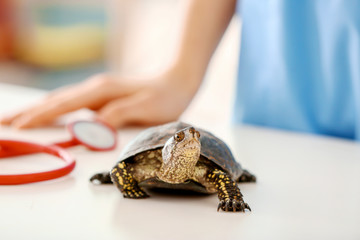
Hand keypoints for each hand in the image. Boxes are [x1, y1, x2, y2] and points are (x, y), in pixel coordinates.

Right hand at [0, 70, 199, 128]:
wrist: (176, 82)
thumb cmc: (164, 97)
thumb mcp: (143, 108)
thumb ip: (117, 115)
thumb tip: (91, 127)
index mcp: (101, 90)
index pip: (63, 105)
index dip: (40, 117)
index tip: (19, 127)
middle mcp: (94, 88)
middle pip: (54, 101)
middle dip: (28, 112)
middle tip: (4, 124)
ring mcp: (97, 91)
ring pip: (60, 101)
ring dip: (37, 110)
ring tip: (17, 120)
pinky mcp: (102, 97)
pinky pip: (71, 104)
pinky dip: (54, 110)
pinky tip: (48, 115)